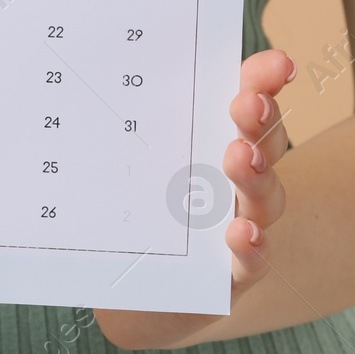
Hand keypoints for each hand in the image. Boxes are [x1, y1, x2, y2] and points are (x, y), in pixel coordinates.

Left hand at [94, 49, 292, 349]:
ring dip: (253, 176)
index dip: (263, 81)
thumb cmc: (145, 212)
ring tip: (237, 159)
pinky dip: (250, 245)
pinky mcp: (236, 272)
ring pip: (262, 197)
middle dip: (257, 120)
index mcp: (220, 141)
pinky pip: (251, 258)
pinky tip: (240, 233)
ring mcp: (243, 224)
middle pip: (260, 144)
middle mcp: (240, 179)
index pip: (250, 103)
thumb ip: (125, 123)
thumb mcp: (135, 164)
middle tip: (246, 104)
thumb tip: (78, 69)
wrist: (148, 291)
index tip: (276, 62)